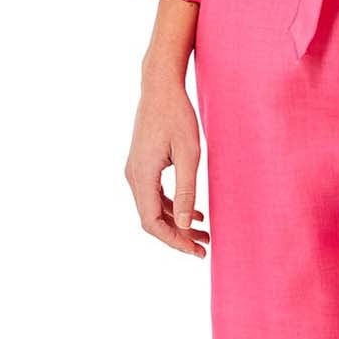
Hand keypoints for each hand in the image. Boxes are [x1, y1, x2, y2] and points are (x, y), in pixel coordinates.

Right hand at [126, 55, 208, 255]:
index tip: (196, 251)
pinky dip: (173, 206)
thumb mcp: (189, 154)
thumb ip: (186, 189)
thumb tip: (182, 224)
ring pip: (153, 208)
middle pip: (152, 220)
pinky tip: (194, 212)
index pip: (152, 222)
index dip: (174, 241)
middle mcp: (133, 176)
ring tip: (204, 232)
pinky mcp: (142, 164)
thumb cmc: (177, 116)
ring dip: (177, 222)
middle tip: (204, 247)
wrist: (160, 87)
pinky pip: (154, 195)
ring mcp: (136, 170)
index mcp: (142, 176)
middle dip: (178, 236)